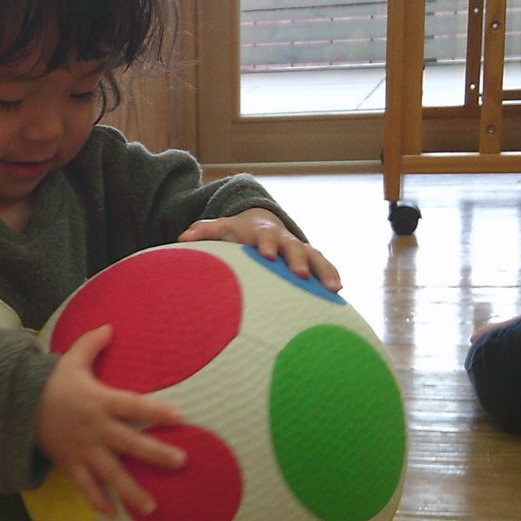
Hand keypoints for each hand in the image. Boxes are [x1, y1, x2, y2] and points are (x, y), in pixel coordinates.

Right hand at [35, 325, 184, 516]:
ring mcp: (83, 449)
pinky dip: (97, 500)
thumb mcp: (71, 360)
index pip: (133, 406)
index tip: (178, 417)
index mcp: (99, 401)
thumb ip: (92, 344)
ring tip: (151, 507)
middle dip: (155, 454)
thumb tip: (110, 326)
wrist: (16, 405)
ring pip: (110, 473)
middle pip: (130, 443)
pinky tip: (112, 515)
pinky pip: (85, 485)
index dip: (155, 411)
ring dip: (131, 490)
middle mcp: (95, 428)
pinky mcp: (70, 463)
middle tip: (180, 462)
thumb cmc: (50, 382)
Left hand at [179, 208, 341, 292]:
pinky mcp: (311, 263)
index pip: (265, 237)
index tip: (265, 255)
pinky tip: (338, 296)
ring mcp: (300, 250)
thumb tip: (182, 237)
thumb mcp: (220, 229)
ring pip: (316, 258)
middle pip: (294, 247)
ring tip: (334, 289)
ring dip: (325, 272)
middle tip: (300, 274)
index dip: (266, 244)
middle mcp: (285, 240)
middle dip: (298, 260)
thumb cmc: (237, 233)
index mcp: (262, 233)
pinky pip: (324, 268)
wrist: (262, 225)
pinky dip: (332, 278)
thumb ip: (203, 232)